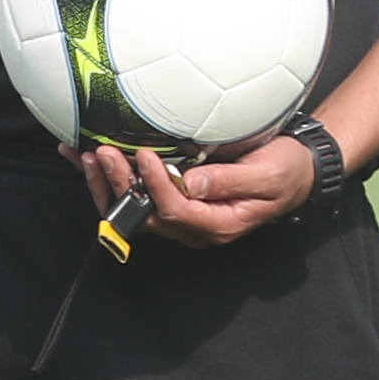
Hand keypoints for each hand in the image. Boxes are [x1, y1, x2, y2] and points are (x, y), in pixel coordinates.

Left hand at [74, 129, 323, 244]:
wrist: (296, 172)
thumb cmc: (285, 172)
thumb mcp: (267, 175)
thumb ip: (229, 181)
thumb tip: (192, 181)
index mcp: (218, 224)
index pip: (176, 211)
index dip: (156, 185)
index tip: (146, 155)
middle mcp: (193, 226)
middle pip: (145, 213)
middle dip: (120, 184)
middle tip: (103, 153)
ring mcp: (180, 214)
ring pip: (132, 207)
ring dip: (106, 182)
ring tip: (85, 154)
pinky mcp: (172, 198)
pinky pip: (133, 193)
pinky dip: (108, 176)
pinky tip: (83, 156)